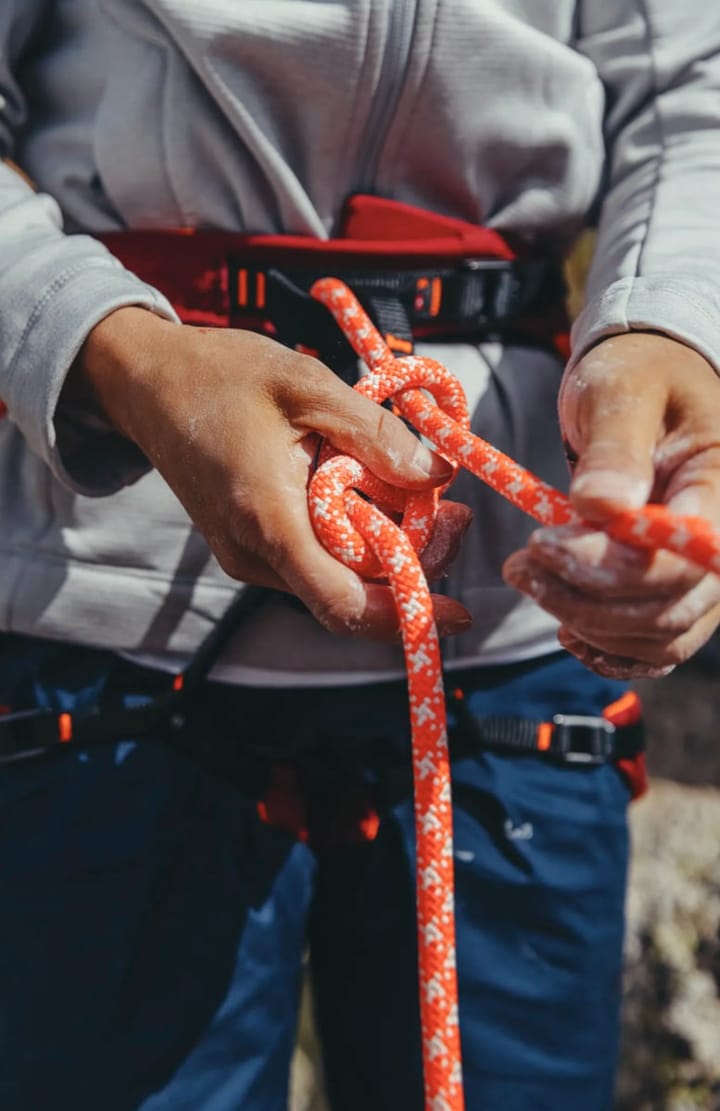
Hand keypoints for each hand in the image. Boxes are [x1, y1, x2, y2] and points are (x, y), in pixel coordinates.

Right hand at [74, 308, 471, 640]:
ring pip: (336, 577)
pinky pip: (316, 559)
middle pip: (352, 592)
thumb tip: (435, 475)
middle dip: (412, 564)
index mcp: (267, 519)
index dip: (406, 615)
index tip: (457, 612)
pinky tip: (376, 495)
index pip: (343, 603)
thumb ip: (373, 432)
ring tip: (423, 495)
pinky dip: (355, 538)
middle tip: (456, 514)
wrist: (148, 383)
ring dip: (386, 549)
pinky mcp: (249, 546)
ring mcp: (248, 555)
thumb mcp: (305, 383)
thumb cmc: (220, 374)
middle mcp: (254, 554)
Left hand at [503, 333, 719, 677]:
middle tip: (518, 566)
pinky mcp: (674, 589)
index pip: (681, 561)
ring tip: (528, 578)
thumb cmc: (639, 375)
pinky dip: (608, 649)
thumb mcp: (622, 391)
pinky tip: (566, 627)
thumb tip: (601, 506)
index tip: (541, 542)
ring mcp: (703, 574)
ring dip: (585, 624)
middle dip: (584, 600)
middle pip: (666, 610)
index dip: (608, 568)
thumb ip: (615, 448)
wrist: (649, 383)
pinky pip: (654, 647)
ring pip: (658, 636)